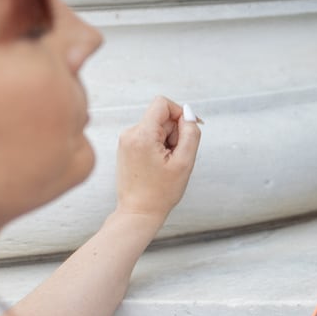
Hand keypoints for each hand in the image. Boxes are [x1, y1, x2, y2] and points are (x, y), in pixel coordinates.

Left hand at [114, 96, 199, 226]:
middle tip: (176, 156)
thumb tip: (189, 114)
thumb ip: (190, 133)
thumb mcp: (184, 162)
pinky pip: (149, 137)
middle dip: (174, 132)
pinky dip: (159, 146)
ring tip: (167, 163)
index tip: (189, 131)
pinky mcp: (127, 147)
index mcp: (141, 135)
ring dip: (168, 141)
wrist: (138, 211)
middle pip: (161, 117)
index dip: (180, 113)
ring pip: (156, 127)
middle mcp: (130, 134)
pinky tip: (159, 164)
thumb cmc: (160, 192)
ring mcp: (126, 141)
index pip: (163, 104)